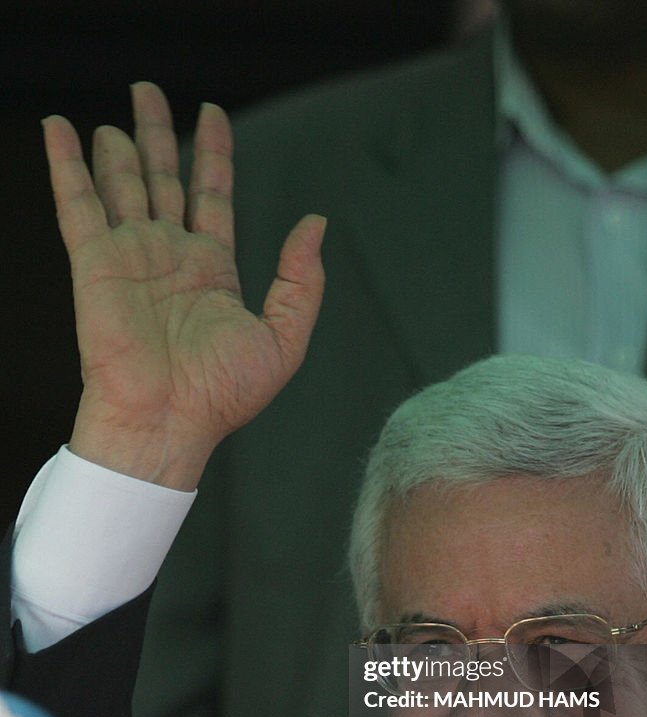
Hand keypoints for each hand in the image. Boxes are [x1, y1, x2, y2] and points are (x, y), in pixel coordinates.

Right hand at [43, 82, 324, 488]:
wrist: (168, 423)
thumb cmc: (223, 396)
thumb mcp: (284, 339)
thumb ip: (302, 282)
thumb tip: (316, 226)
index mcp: (212, 271)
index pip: (212, 195)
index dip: (213, 153)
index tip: (213, 115)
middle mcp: (169, 256)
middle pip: (163, 178)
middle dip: (158, 135)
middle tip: (149, 92)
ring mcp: (131, 257)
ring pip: (122, 182)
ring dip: (119, 146)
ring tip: (120, 112)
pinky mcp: (95, 264)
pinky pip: (76, 203)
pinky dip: (65, 164)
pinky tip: (59, 129)